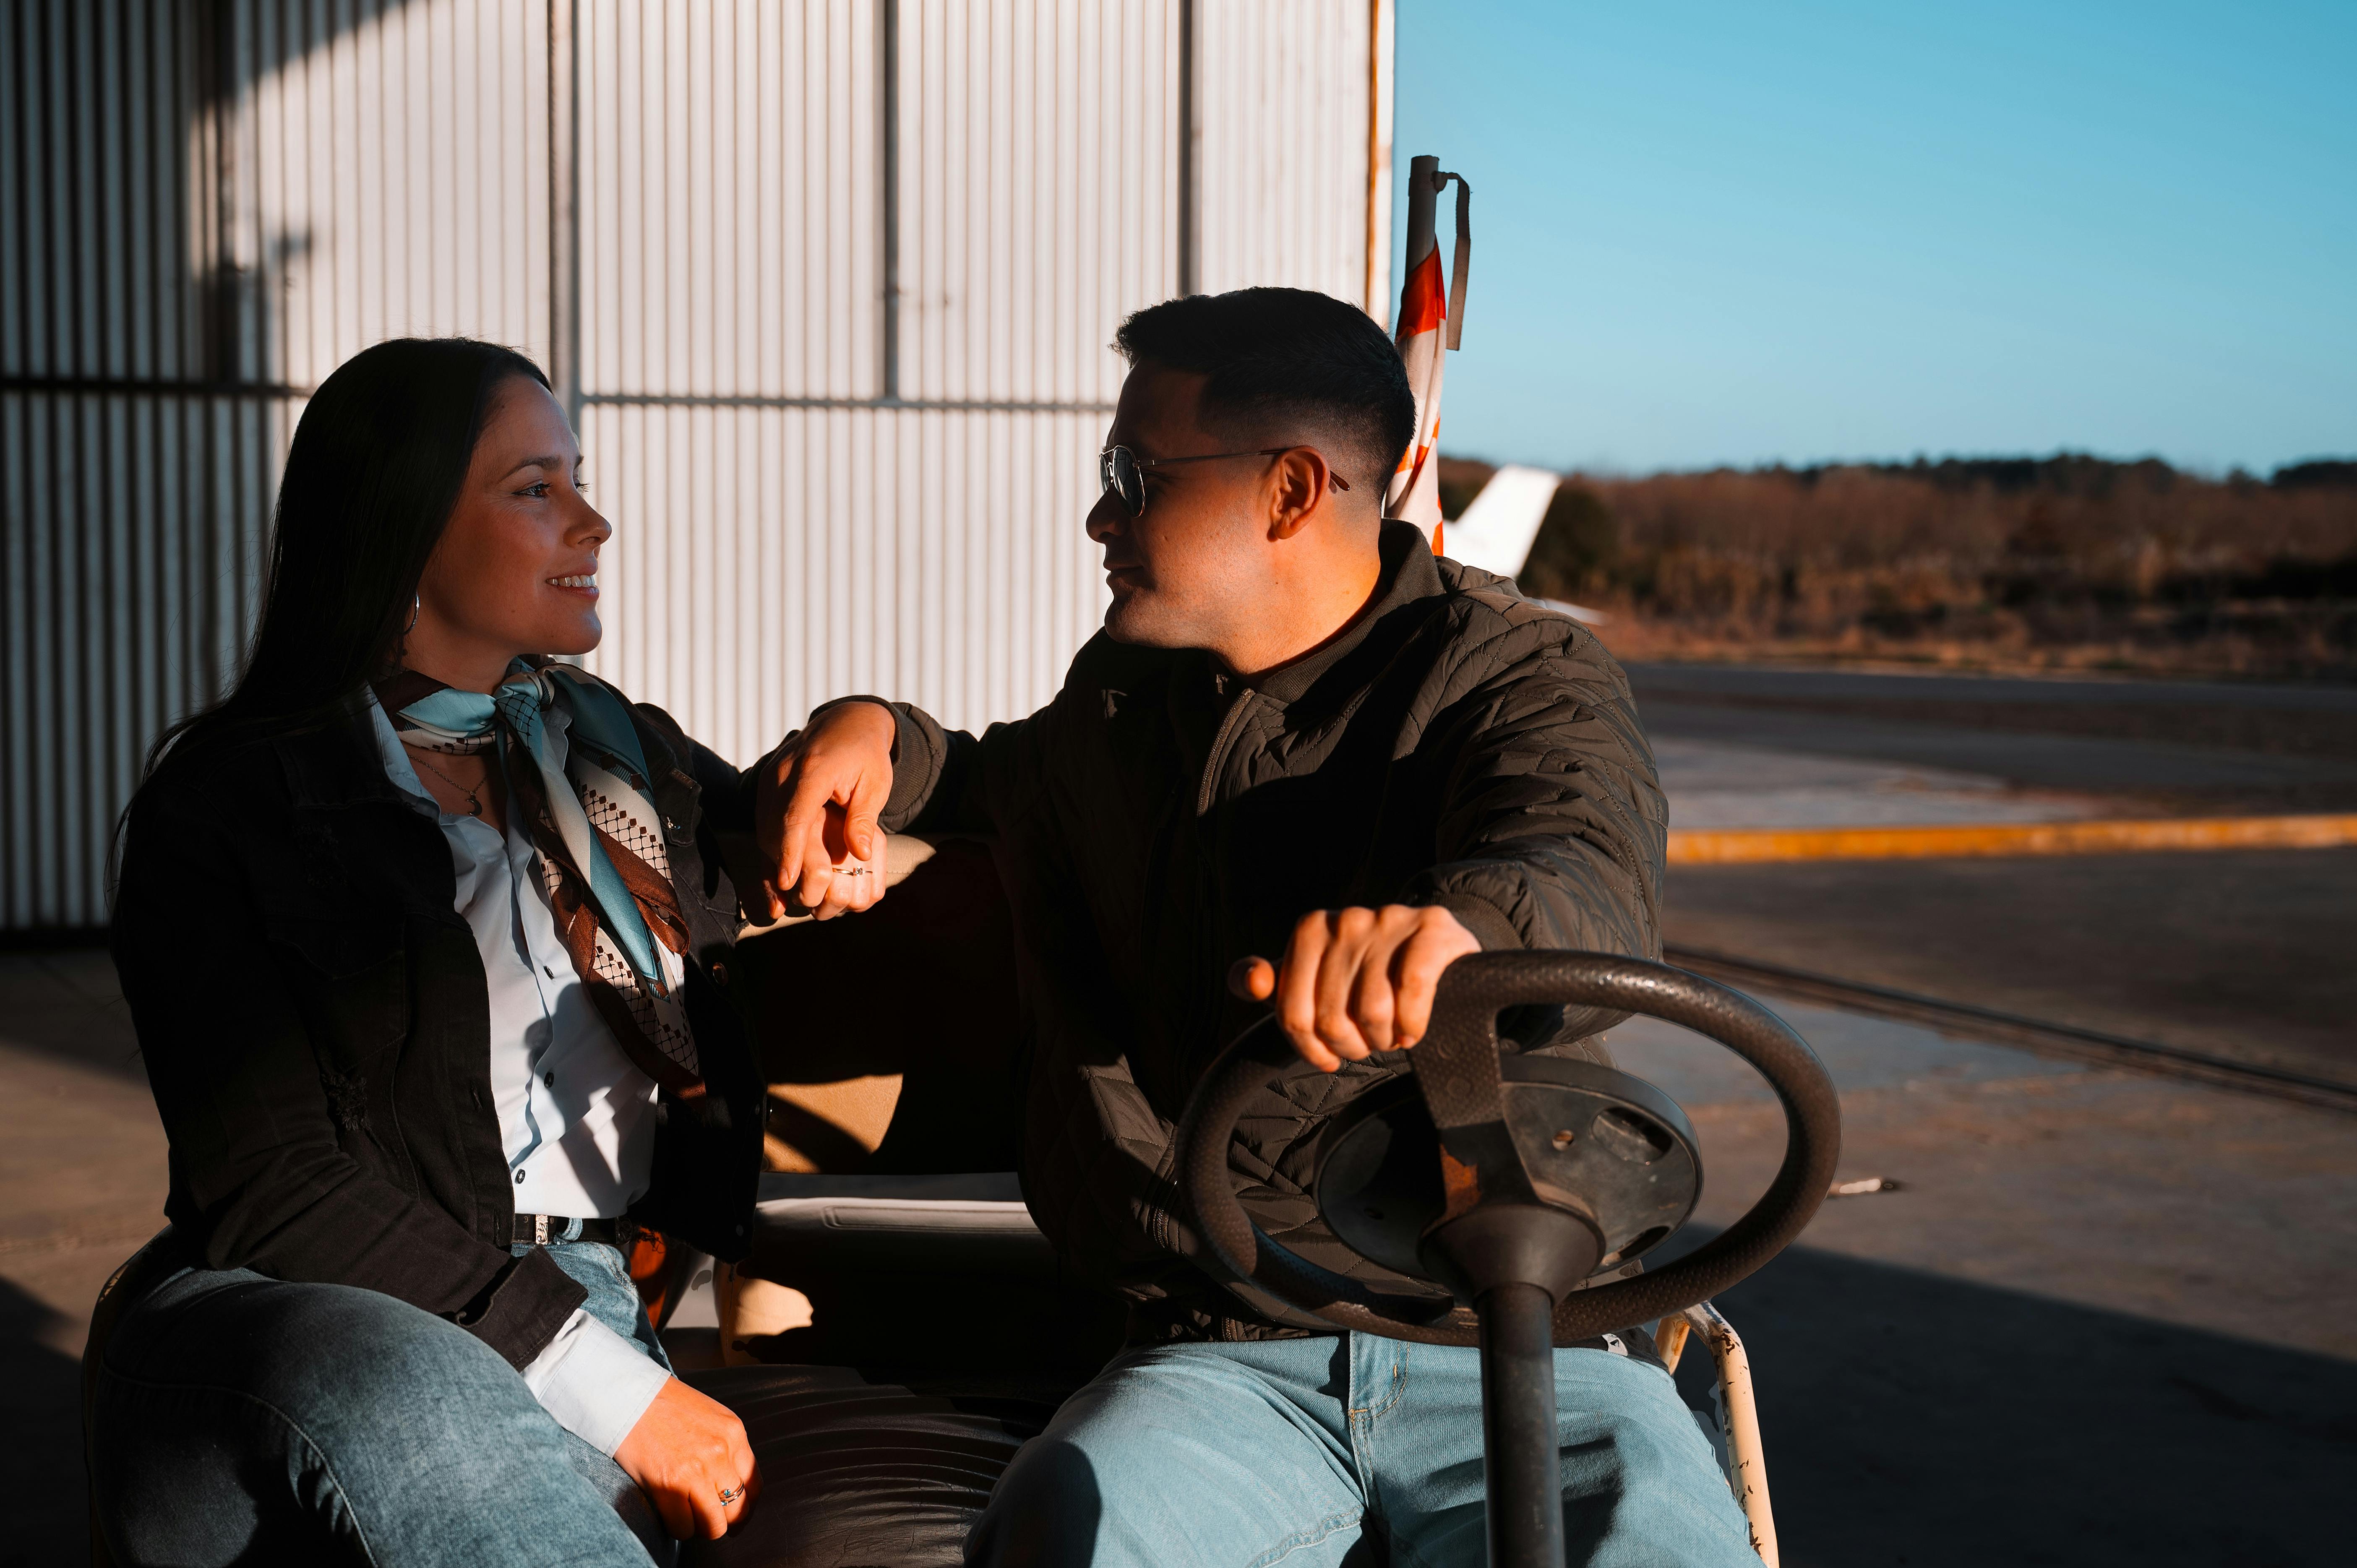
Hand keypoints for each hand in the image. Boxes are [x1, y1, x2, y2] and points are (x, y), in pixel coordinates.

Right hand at [612, 1375, 759, 1540]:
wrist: (631, 1397)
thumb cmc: (666, 1406)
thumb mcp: (711, 1417)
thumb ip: (726, 1447)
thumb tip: (731, 1483)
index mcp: (734, 1434)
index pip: (754, 1485)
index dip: (746, 1509)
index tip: (736, 1517)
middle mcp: (720, 1454)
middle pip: (737, 1510)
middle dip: (725, 1522)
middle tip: (711, 1521)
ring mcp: (696, 1471)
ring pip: (713, 1526)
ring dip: (701, 1528)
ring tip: (688, 1517)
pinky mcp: (668, 1486)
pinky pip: (683, 1527)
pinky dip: (678, 1528)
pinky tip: (670, 1514)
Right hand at [756, 700, 896, 920]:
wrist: (847, 721)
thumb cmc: (866, 755)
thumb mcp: (875, 785)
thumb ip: (864, 820)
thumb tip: (862, 855)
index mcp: (813, 770)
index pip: (795, 817)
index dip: (790, 852)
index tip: (788, 881)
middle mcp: (785, 770)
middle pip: (773, 826)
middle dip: (780, 862)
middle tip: (794, 894)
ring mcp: (771, 773)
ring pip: (763, 824)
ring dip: (773, 855)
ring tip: (787, 887)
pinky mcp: (767, 779)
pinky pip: (763, 816)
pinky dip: (771, 841)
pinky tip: (781, 864)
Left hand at [1229, 905, 1481, 1071]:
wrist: (1439, 949)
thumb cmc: (1370, 974)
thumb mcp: (1318, 979)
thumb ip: (1279, 984)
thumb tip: (1251, 981)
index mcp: (1310, 929)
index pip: (1292, 1014)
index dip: (1310, 1049)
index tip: (1328, 1057)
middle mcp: (1346, 919)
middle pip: (1331, 1019)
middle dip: (1350, 1047)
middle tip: (1367, 1045)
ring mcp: (1389, 920)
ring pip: (1372, 1011)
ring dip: (1383, 1040)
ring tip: (1390, 1036)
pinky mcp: (1431, 929)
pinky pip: (1410, 993)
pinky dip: (1412, 1025)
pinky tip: (1412, 1030)